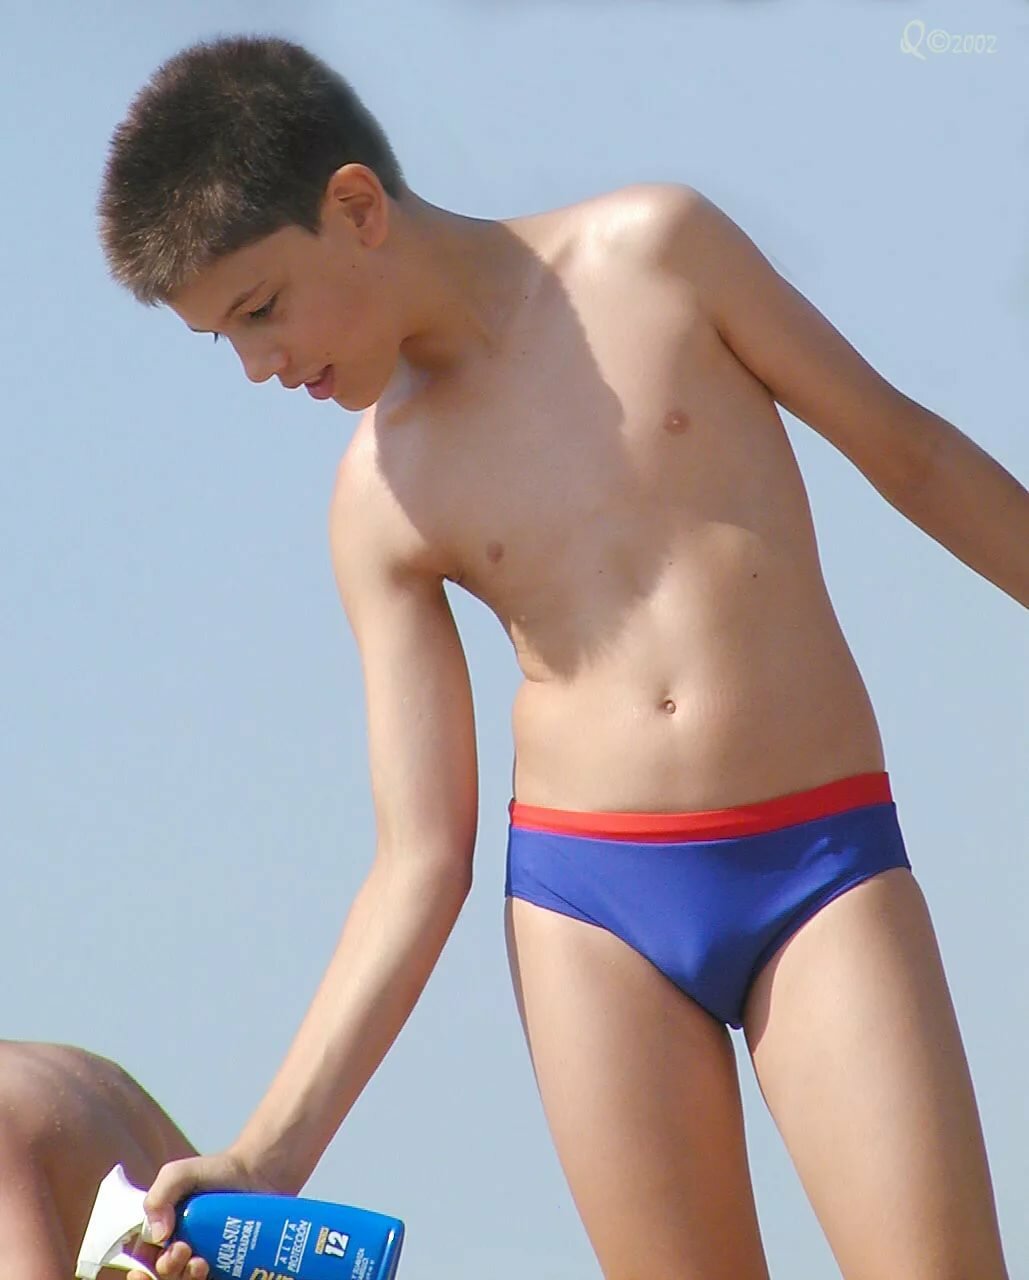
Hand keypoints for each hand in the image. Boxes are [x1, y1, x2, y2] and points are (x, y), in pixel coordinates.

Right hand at [126, 1148, 274, 1279]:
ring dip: (187, 1279)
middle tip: (184, 1249)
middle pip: (166, 1276)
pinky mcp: (229, 1269)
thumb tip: (159, 1235)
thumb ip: (160, 1195)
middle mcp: (181, 1253)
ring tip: (201, 1262)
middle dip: (168, 1270)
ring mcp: (206, 1262)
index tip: (147, 1265)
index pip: (144, 1261)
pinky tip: (217, 1273)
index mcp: (163, 1236)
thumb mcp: (179, 1174)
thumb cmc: (216, 1172)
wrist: (257, 1172)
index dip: (141, 1272)